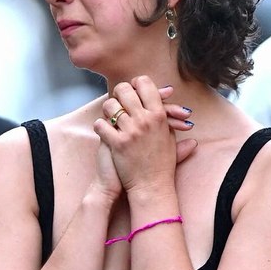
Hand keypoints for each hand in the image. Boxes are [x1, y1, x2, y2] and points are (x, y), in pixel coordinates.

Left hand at [93, 77, 195, 197]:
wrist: (152, 186)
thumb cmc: (162, 163)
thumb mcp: (170, 138)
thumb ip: (168, 119)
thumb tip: (165, 104)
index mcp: (159, 115)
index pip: (145, 84)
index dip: (136, 84)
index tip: (133, 90)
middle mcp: (144, 120)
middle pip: (124, 90)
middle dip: (119, 92)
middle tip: (119, 100)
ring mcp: (130, 131)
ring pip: (110, 105)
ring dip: (108, 109)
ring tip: (110, 116)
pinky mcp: (117, 143)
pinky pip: (101, 124)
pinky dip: (100, 126)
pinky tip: (104, 130)